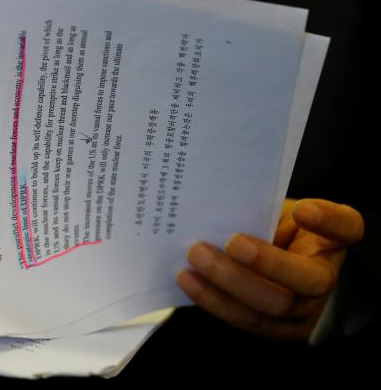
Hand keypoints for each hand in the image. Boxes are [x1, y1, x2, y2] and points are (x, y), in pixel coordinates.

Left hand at [176, 198, 364, 340]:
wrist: (271, 262)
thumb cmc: (270, 230)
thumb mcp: (274, 214)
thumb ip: (259, 210)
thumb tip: (224, 207)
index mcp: (330, 240)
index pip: (346, 228)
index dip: (329, 220)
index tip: (302, 209)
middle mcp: (325, 278)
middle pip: (305, 281)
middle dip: (261, 263)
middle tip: (225, 243)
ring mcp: (304, 311)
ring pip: (272, 308)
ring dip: (227, 284)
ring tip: (194, 261)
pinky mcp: (276, 330)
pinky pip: (246, 321)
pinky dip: (214, 301)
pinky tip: (189, 281)